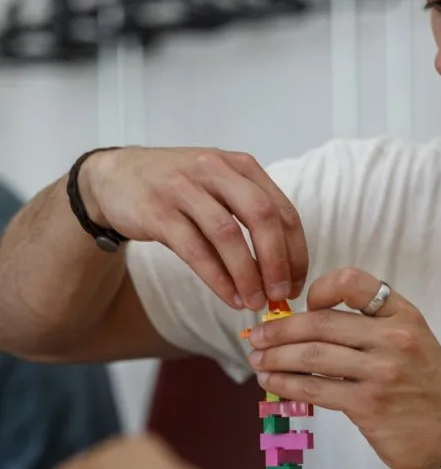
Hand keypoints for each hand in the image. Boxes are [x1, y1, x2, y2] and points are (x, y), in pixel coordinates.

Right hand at [78, 147, 308, 310]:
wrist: (115, 178)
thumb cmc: (178, 189)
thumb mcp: (219, 188)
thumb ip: (251, 218)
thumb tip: (284, 272)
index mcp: (241, 166)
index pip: (283, 210)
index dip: (296, 251)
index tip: (298, 284)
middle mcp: (215, 170)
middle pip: (262, 216)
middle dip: (277, 261)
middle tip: (282, 294)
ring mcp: (184, 188)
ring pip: (227, 234)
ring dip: (247, 274)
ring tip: (256, 302)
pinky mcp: (157, 211)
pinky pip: (194, 249)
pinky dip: (217, 278)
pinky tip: (230, 297)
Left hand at [247, 268, 440, 468]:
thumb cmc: (426, 389)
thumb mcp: (413, 342)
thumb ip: (371, 327)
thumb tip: (309, 323)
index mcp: (404, 314)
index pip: (353, 282)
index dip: (320, 289)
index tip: (304, 306)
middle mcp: (394, 337)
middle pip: (321, 322)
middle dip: (280, 329)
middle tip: (257, 336)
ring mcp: (381, 372)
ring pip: (311, 355)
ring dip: (275, 357)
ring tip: (257, 361)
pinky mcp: (368, 405)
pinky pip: (314, 388)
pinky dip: (285, 384)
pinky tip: (271, 383)